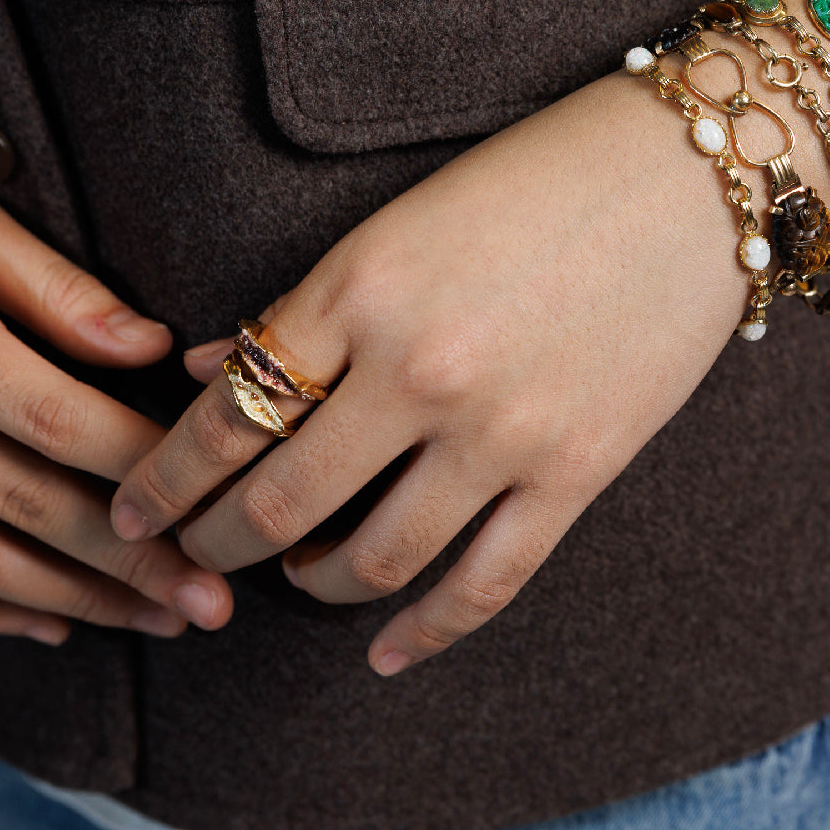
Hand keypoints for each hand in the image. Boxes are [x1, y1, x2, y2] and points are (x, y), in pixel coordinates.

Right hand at [0, 193, 232, 644]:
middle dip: (129, 564)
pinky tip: (57, 622)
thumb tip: (151, 347)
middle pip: (29, 507)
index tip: (215, 505)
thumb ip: (54, 289)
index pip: (58, 420)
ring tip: (159, 619)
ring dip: (76, 599)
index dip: (140, 466)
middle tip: (210, 606)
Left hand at [110, 65, 760, 674]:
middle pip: (279, 500)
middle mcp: (417, 368)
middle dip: (216, 543)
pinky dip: (423, 634)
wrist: (690, 175)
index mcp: (360, 287)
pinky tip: (384, 654)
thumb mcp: (403, 222)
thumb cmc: (539, 178)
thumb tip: (204, 372)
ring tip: (295, 575)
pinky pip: (483, 583)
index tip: (139, 509)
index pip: (226, 414)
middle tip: (193, 557)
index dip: (165, 479)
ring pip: (371, 558)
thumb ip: (305, 306)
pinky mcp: (576, 471)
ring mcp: (501, 430)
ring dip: (311, 583)